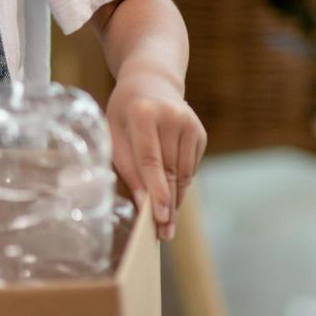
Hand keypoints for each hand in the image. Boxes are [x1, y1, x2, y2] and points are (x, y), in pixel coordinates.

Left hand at [104, 71, 206, 241]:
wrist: (151, 81)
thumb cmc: (125, 112)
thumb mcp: (115, 133)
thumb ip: (128, 167)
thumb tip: (143, 204)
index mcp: (142, 114)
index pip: (151, 160)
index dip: (157, 190)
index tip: (161, 216)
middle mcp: (171, 117)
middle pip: (170, 172)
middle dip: (168, 205)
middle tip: (164, 233)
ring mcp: (190, 124)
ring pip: (184, 174)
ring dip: (176, 200)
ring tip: (168, 223)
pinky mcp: (200, 132)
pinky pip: (191, 168)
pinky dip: (181, 184)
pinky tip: (172, 194)